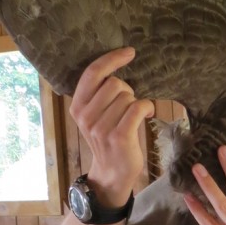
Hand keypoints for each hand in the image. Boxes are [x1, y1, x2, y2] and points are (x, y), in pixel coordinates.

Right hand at [68, 48, 154, 205]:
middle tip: (129, 105)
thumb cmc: (108, 138)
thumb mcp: (95, 115)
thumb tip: (119, 64)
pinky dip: (147, 108)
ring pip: (128, 97)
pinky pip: (138, 108)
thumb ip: (99, 94)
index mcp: (77, 106)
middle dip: (128, 91)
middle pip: (115, 84)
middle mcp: (86, 116)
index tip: (129, 52)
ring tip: (134, 116)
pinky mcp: (119, 136)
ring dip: (137, 103)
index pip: (93, 73)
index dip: (112, 59)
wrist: (112, 172)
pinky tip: (148, 114)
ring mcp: (101, 127)